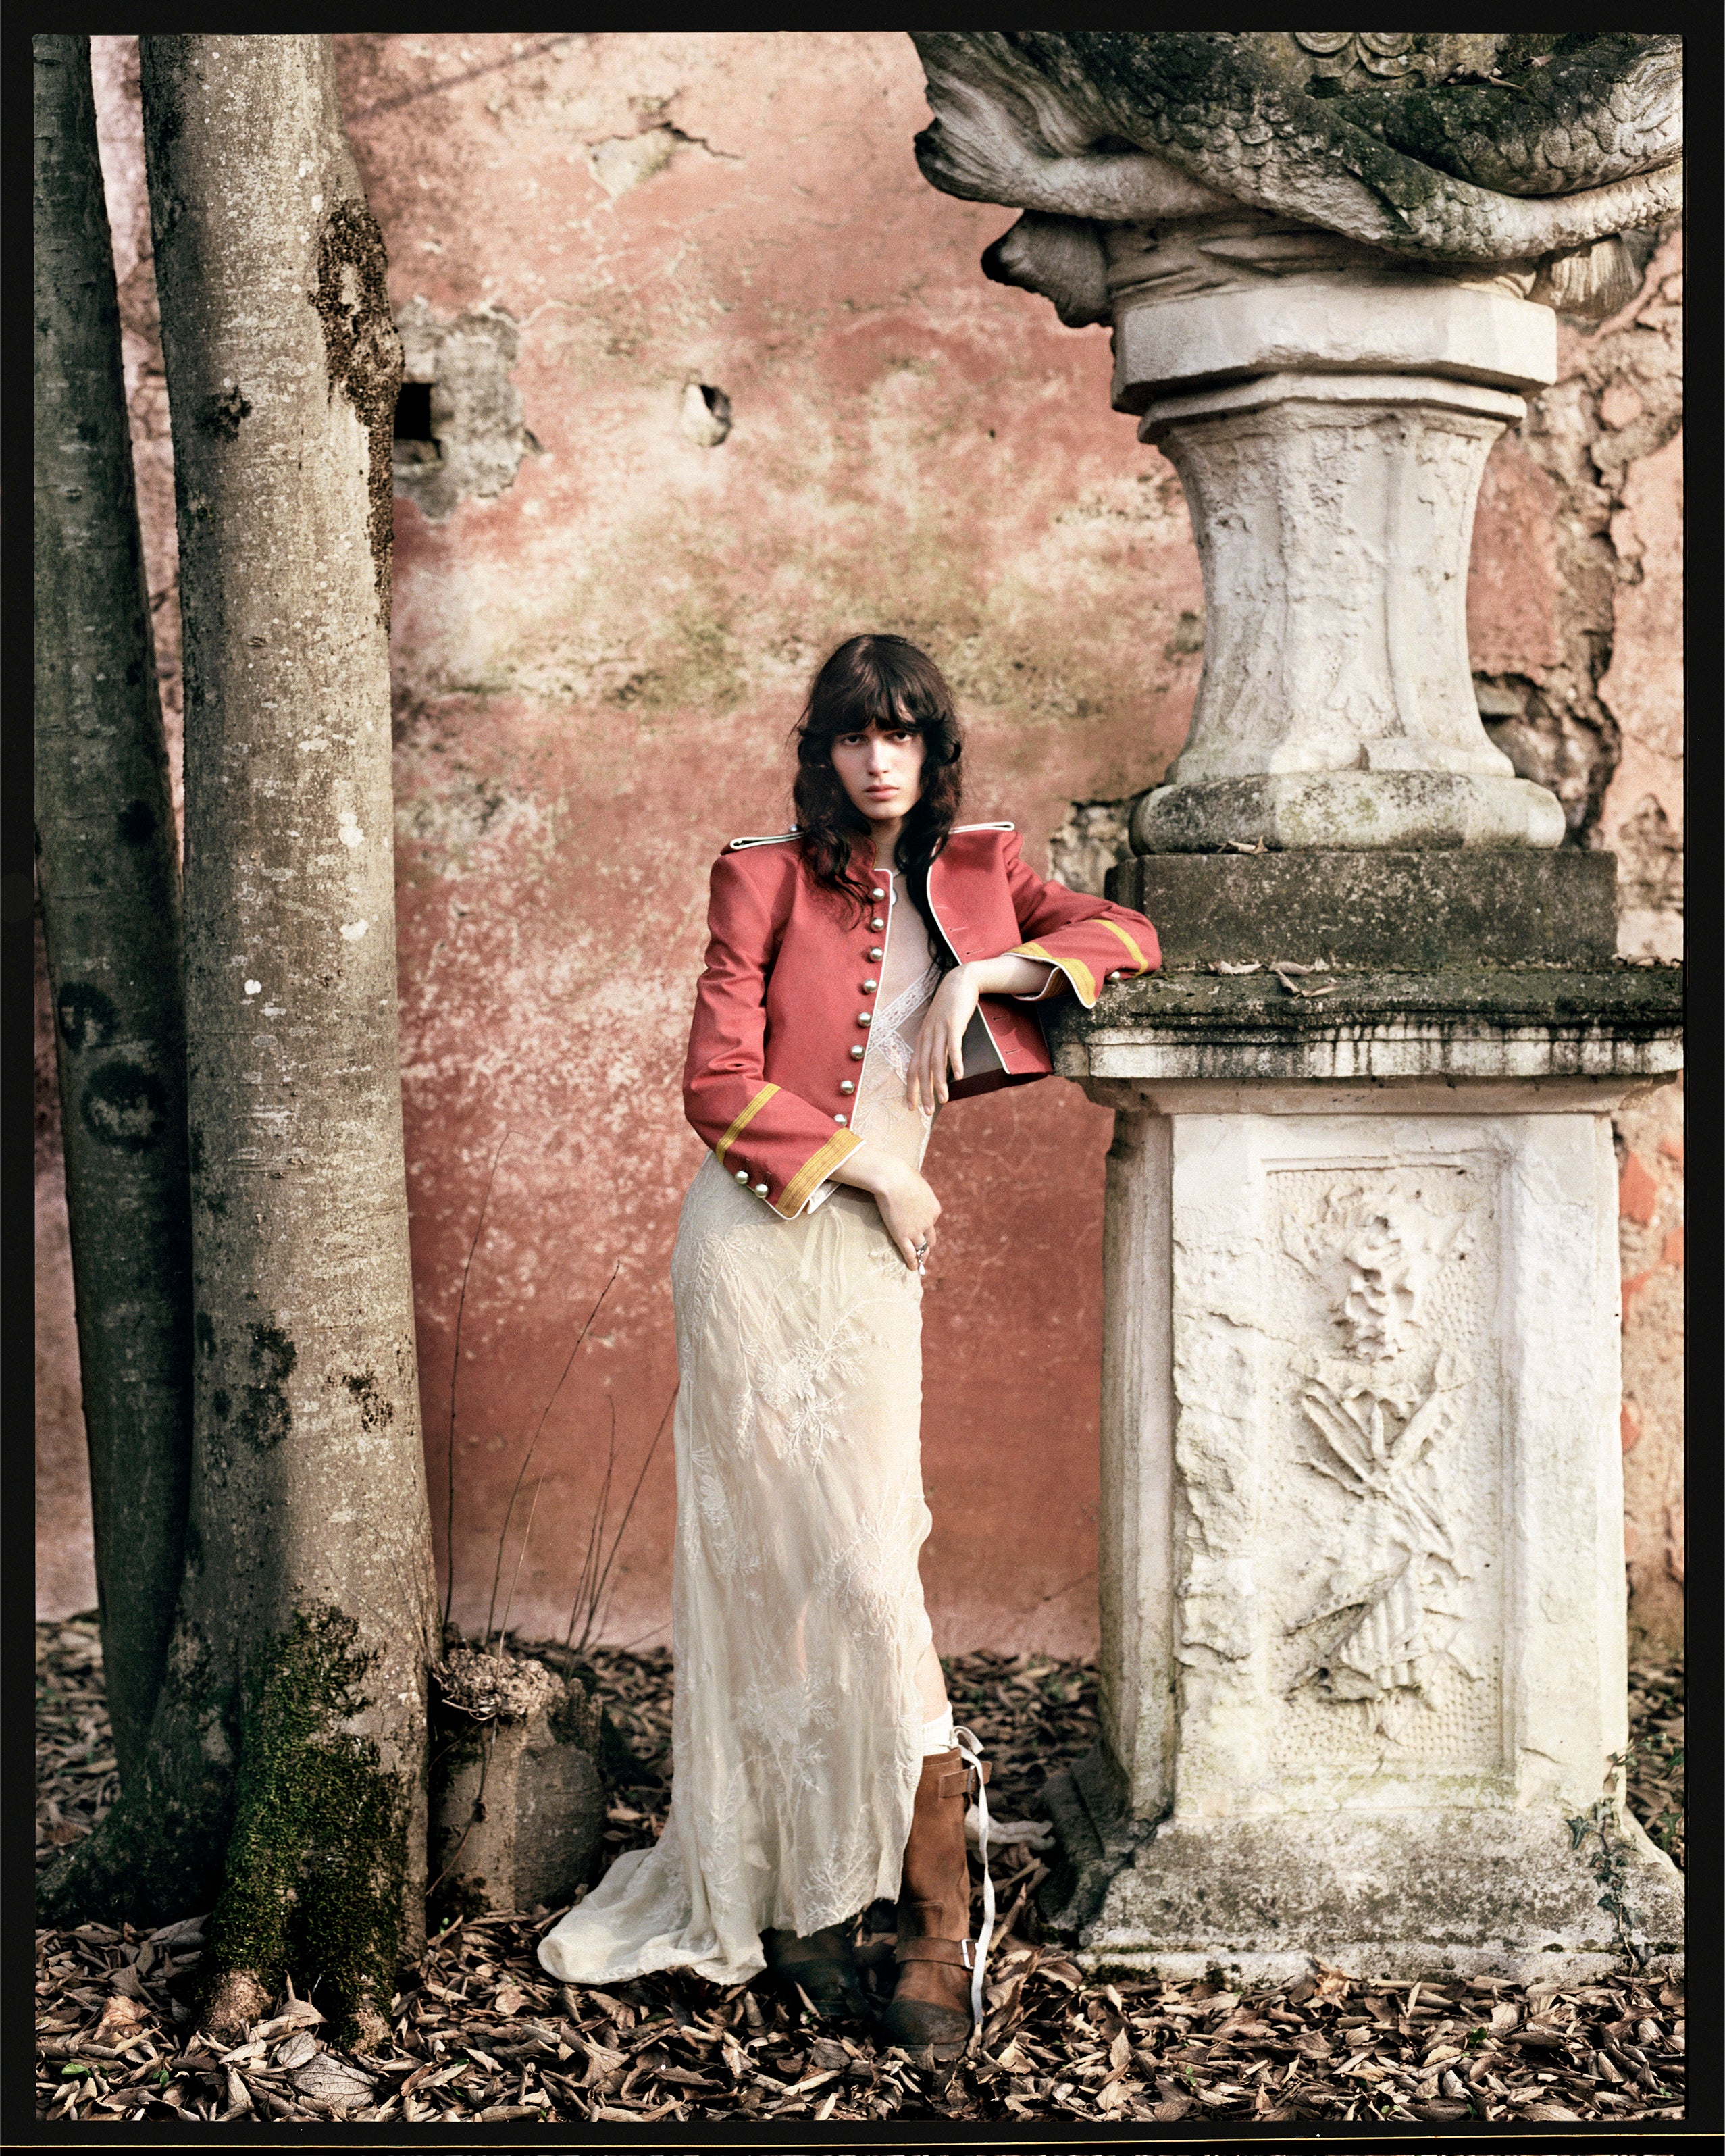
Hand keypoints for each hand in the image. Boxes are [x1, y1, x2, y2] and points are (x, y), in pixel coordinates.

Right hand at [833, 1150, 939, 1270]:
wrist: (893, 1179)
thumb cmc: (901, 1175)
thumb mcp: (915, 1182)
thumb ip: (916, 1191)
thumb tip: (909, 1189)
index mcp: (934, 1209)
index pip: (932, 1221)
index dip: (925, 1225)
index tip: (919, 1228)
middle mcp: (928, 1222)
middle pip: (930, 1238)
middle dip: (927, 1245)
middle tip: (923, 1250)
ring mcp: (916, 1231)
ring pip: (921, 1248)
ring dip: (921, 1256)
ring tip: (919, 1263)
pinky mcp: (902, 1236)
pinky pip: (909, 1253)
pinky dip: (912, 1262)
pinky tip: (912, 1268)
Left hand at [908, 955, 1055, 1110]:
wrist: (959, 981)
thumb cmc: (950, 1008)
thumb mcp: (940, 1028)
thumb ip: (937, 1046)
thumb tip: (939, 1066)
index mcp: (922, 1039)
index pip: (912, 1069)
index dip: (910, 1089)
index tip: (911, 1107)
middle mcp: (927, 1036)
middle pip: (921, 1069)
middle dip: (922, 1092)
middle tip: (925, 1112)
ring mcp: (940, 1030)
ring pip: (936, 1061)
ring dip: (939, 1082)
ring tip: (942, 1100)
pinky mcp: (954, 1024)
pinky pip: (953, 1046)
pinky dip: (956, 1061)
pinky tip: (960, 1075)